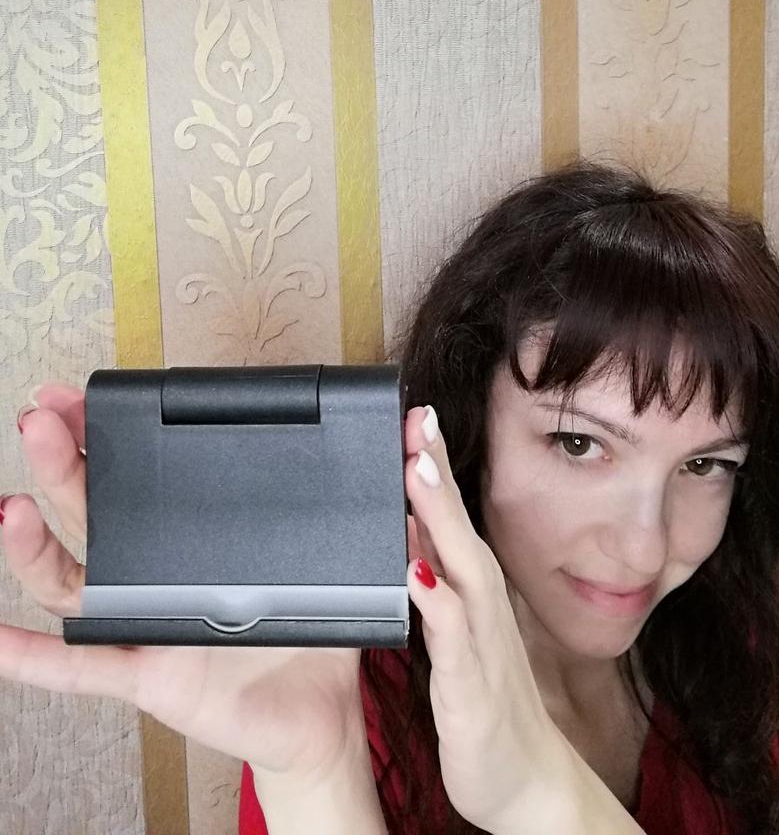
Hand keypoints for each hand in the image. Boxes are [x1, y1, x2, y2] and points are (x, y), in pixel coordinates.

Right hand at [1, 382, 364, 779]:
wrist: (322, 710)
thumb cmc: (319, 629)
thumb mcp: (341, 552)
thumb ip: (366, 494)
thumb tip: (410, 430)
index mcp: (193, 538)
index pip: (140, 474)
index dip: (105, 434)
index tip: (82, 396)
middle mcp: (157, 574)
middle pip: (96, 511)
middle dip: (64, 462)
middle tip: (43, 419)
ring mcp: (146, 624)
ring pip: (76, 581)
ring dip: (36, 547)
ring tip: (14, 509)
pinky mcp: (150, 675)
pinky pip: (83, 671)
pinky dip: (32, 661)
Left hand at [403, 405, 574, 834]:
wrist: (527, 784)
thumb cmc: (487, 703)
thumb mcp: (458, 635)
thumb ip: (439, 586)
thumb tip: (414, 537)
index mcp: (472, 594)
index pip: (450, 518)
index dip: (434, 467)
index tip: (415, 418)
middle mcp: (481, 608)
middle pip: (456, 526)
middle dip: (436, 471)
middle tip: (417, 419)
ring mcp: (479, 644)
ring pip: (458, 567)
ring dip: (438, 517)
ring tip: (415, 470)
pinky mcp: (470, 687)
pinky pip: (452, 639)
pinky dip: (437, 603)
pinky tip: (418, 573)